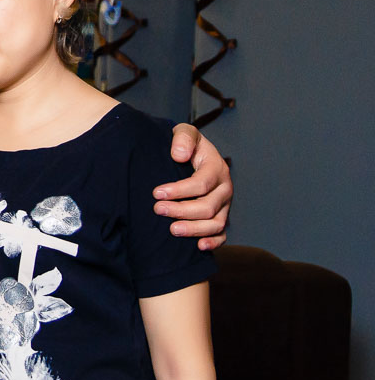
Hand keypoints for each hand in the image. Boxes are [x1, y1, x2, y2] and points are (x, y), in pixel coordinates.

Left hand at [154, 123, 231, 249]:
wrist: (191, 155)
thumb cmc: (185, 144)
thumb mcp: (184, 133)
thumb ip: (183, 138)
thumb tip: (179, 155)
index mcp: (216, 167)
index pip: (201, 183)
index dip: (179, 190)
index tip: (156, 193)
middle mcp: (224, 188)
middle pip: (208, 206)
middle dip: (182, 210)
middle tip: (157, 210)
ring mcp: (224, 205)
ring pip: (215, 223)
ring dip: (194, 229)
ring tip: (172, 230)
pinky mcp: (221, 216)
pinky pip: (222, 234)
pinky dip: (214, 243)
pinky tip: (199, 247)